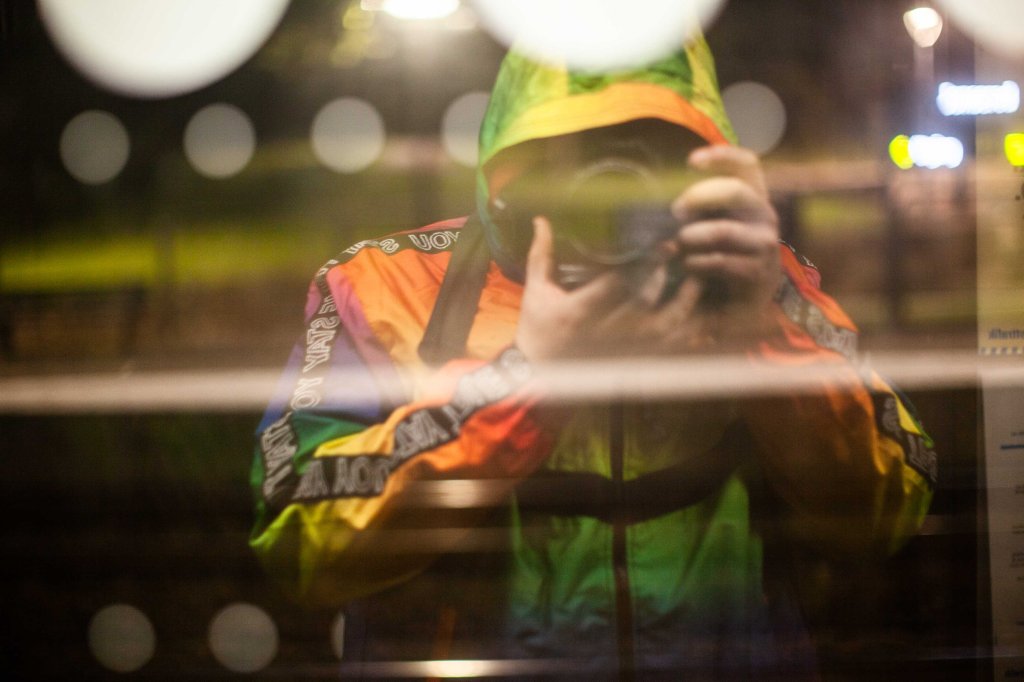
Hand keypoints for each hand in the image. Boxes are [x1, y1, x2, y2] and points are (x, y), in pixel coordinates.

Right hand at [515, 217, 713, 361]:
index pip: (614, 285)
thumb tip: (540, 220)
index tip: (660, 243)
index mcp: (577, 311)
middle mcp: (602, 331)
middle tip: (680, 252)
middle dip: (663, 276)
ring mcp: (619, 348)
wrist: (538, 372)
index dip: (640, 264)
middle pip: (642, 302)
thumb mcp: (535, 290)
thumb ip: (541, 255)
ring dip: (683, 305)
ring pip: (661, 328)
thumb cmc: (537, 327)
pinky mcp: (630, 359)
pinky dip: (685, 333)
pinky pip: (665, 348)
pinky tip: (695, 313)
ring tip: (695, 281)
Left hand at [671, 145, 781, 345]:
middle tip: (675, 211)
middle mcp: (765, 215)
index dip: (723, 156)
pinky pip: (721, 261)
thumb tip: (663, 200)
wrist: (739, 304)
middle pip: (735, 191)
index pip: (747, 164)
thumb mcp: (709, 224)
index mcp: (753, 198)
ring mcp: (765, 244)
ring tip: (678, 243)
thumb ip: (696, 209)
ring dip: (694, 236)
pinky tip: (688, 265)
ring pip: (724, 231)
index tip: (691, 161)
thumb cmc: (718, 255)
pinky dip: (698, 263)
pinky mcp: (758, 272)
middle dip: (699, 197)